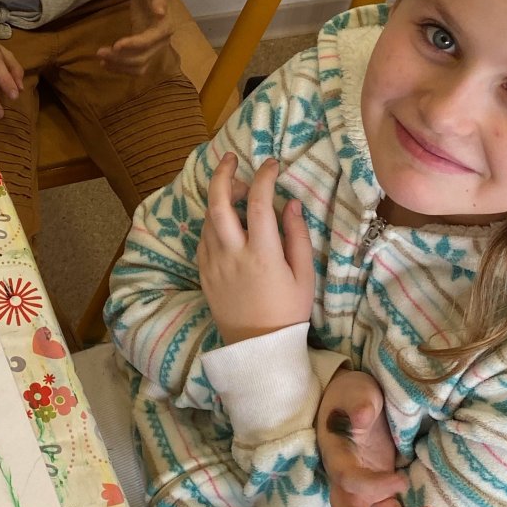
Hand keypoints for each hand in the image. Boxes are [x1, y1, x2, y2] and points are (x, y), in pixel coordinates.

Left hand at [97, 0, 175, 79]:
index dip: (132, 45)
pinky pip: (134, 64)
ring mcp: (153, 47)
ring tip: (101, 61)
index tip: (115, 45)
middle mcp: (162, 42)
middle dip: (121, 58)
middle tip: (99, 52)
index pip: (147, 42)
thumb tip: (160, 12)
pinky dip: (121, 67)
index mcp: (165, 29)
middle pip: (142, 59)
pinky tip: (106, 63)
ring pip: (138, 66)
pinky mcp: (144, 48)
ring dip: (120, 67)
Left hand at [197, 154, 313, 346]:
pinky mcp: (204, 273)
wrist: (258, 347)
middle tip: (231, 159)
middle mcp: (232, 254)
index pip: (260, 203)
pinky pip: (203, 238)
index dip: (265, 177)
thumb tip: (291, 204)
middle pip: (218, 203)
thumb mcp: (303, 275)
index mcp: (262, 254)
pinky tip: (226, 222)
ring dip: (219, 199)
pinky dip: (213, 222)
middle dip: (223, 175)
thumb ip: (297, 236)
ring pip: (207, 219)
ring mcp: (214, 263)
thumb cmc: (287, 312)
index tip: (272, 164)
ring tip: (238, 193)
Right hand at [316, 368, 438, 506]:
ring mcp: (363, 485)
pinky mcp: (380, 488)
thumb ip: (359, 402)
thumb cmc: (353, 394)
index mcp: (336, 454)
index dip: (374, 486)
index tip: (401, 480)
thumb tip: (363, 416)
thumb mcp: (355, 391)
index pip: (348, 479)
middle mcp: (346, 477)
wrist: (356, 399)